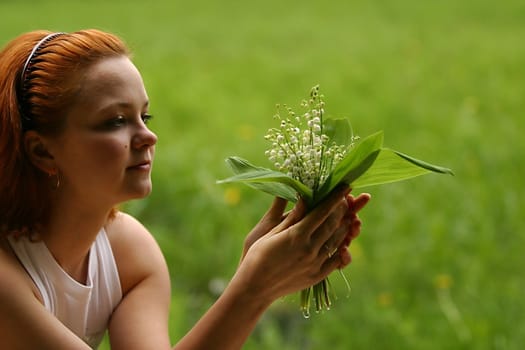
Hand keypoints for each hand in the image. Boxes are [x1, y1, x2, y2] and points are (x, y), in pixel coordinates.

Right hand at [232, 186, 369, 303]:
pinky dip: (342, 250)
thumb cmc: (257, 255)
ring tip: (349, 218)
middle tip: (347, 200)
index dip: (335, 197)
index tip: (346, 187)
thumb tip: (304, 197)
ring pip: (337, 241)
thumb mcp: (271, 232)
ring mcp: (315, 263)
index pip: (322, 211)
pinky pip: (335, 260)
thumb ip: (292, 216)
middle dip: (342, 210)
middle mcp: (309, 248)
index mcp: (297, 235)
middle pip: (333, 224)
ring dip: (345, 227)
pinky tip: (343, 243)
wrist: (255, 287)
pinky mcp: (316, 276)